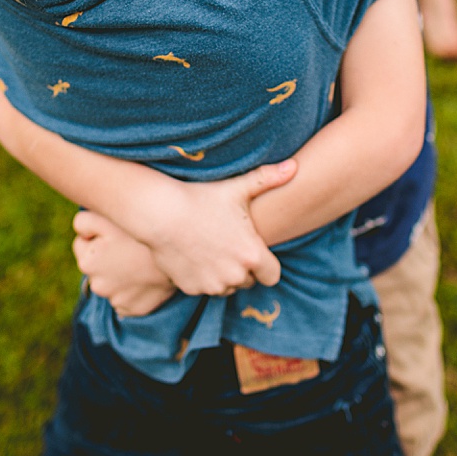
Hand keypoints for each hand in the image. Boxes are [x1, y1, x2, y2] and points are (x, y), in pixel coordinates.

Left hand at [72, 210, 176, 316]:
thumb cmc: (139, 233)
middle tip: (129, 248)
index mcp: (87, 263)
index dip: (96, 236)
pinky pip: (127, 299)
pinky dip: (133, 290)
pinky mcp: (134, 309)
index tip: (115, 234)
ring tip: (140, 262)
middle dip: (107, 257)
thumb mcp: (105, 218)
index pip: (81, 244)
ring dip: (120, 275)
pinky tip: (144, 278)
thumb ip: (82, 222)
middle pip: (97, 266)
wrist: (177, 252)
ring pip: (112, 283)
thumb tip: (81, 233)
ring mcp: (117, 300)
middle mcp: (98, 286)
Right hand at [139, 159, 295, 294]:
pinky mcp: (191, 289)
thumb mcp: (237, 188)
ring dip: (222, 274)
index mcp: (252, 255)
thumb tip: (295, 166)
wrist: (161, 213)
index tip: (254, 250)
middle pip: (247, 280)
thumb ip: (268, 179)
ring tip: (210, 248)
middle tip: (229, 244)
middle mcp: (235, 276)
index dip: (265, 264)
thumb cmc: (201, 197)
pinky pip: (203, 288)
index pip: (272, 276)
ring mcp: (212, 285)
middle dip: (242, 268)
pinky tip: (194, 254)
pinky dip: (201, 277)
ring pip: (225, 286)